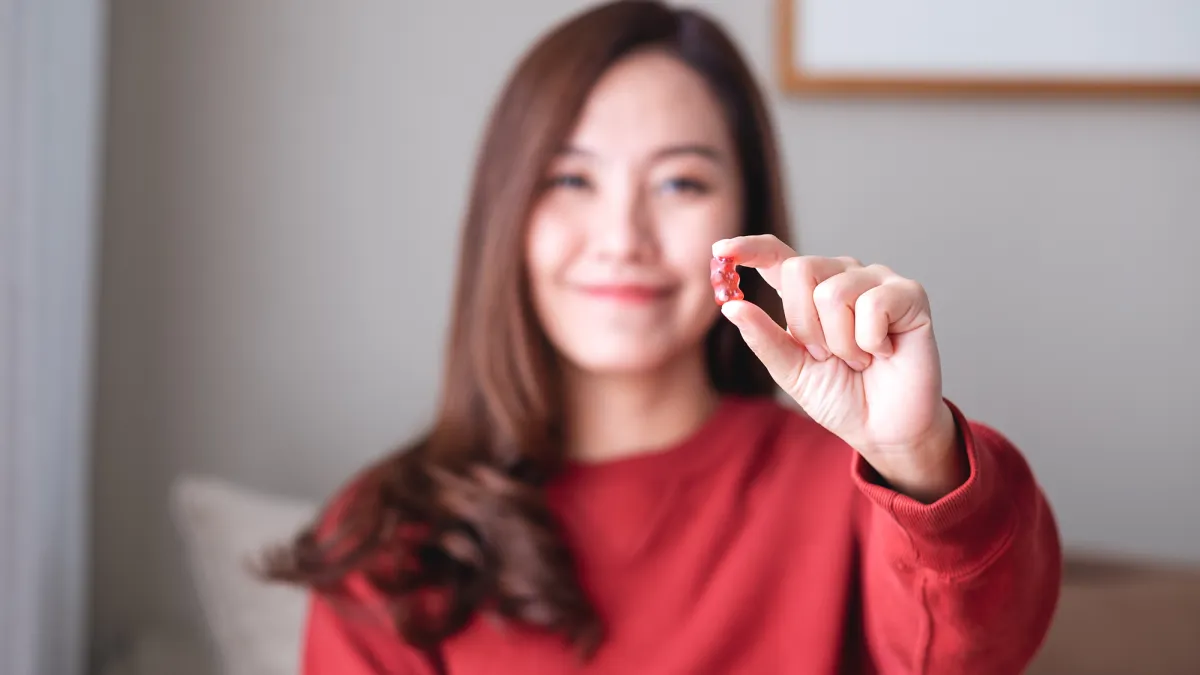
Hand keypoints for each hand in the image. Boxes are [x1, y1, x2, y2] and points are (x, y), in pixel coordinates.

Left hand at [714, 235, 963, 502]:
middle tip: (826, 355)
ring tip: (858, 358)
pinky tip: (884, 352)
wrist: (883, 429)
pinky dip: (870, 341)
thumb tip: (731, 307)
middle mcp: (842, 275)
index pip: (776, 255)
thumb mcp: (791, 370)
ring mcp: (877, 280)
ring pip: (833, 291)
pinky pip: (872, 305)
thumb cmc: (840, 395)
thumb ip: (763, 338)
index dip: (748, 248)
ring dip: (840, 342)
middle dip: (804, 325)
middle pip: (799, 270)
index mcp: (809, 291)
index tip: (719, 251)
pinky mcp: (909, 294)